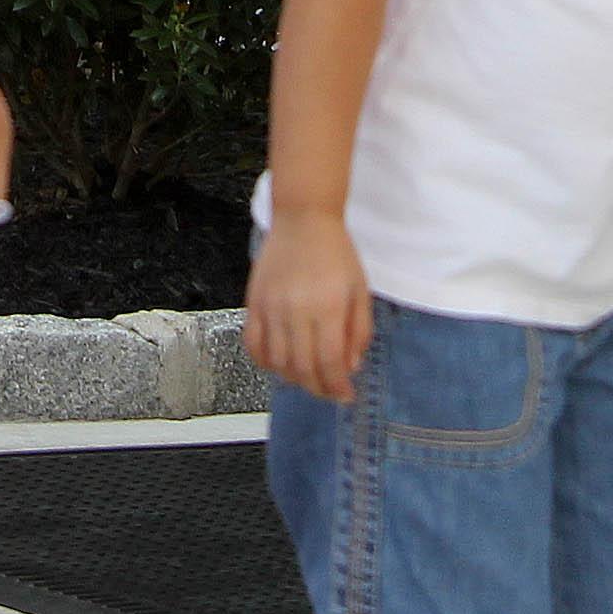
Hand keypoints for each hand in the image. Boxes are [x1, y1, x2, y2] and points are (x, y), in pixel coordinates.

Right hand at [246, 209, 372, 401]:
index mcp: (327, 307)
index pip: (329, 362)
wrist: (303, 219)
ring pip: (277, 362)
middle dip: (318, 388)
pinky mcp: (254, 302)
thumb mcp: (360, 290)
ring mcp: (271, 307)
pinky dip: (264, 361)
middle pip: (302, 368)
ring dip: (293, 378)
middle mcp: (296, 310)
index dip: (337, 386)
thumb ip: (359, 331)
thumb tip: (350, 367)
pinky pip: (253, 344)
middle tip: (329, 390)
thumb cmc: (335, 252)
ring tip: (307, 377)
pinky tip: (279, 363)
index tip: (345, 394)